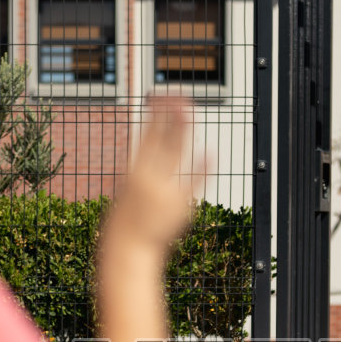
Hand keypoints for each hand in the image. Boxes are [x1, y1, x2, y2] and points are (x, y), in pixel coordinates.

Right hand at [102, 97, 199, 252]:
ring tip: (190, 110)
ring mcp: (166, 188)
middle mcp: (150, 176)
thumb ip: (145, 164)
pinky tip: (211, 153)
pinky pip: (195, 182)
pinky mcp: (181, 204)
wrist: (129, 244)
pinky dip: (204, 167)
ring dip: (184, 129)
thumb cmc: (129, 215)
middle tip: (181, 98)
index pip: (148, 132)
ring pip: (178, 151)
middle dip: (172, 114)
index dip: (156, 112)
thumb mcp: (130, 184)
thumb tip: (154, 140)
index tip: (161, 98)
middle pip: (164, 137)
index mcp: (135, 170)